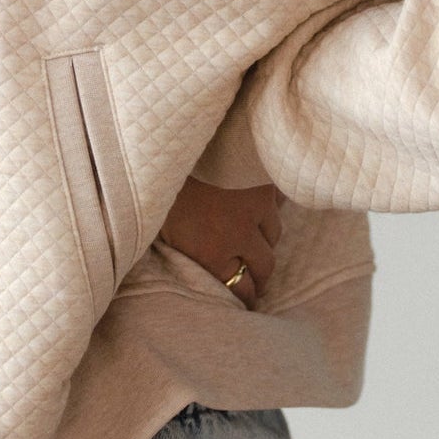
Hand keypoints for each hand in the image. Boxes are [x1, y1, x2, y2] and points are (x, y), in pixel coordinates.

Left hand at [157, 176, 284, 309]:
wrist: (176, 139)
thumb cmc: (161, 184)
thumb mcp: (161, 225)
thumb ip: (182, 249)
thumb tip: (187, 265)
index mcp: (210, 253)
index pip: (241, 289)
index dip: (247, 297)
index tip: (249, 300)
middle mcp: (239, 236)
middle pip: (264, 266)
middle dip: (262, 276)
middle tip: (260, 279)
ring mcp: (256, 208)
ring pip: (274, 235)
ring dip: (266, 239)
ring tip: (258, 238)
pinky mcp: (264, 182)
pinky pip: (278, 201)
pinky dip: (273, 204)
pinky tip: (265, 203)